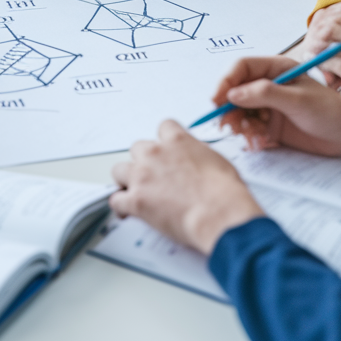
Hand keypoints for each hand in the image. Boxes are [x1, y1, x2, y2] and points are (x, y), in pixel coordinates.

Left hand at [110, 120, 263, 253]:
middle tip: (153, 174)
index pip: (163, 127)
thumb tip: (197, 159)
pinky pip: (115, 200)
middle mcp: (155, 154)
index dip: (164, 141)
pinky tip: (127, 212)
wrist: (219, 213)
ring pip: (119, 170)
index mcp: (177, 141)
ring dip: (126, 180)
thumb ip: (199, 154)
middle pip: (137, 148)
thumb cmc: (224, 191)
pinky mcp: (136, 200)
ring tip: (135, 191)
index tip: (166, 149)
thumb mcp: (217, 160)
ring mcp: (142, 176)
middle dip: (143, 161)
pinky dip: (121, 207)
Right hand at [216, 60, 340, 160]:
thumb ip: (265, 94)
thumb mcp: (298, 100)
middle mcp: (269, 84)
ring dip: (239, 124)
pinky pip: (249, 127)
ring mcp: (268, 105)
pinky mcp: (270, 124)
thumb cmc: (331, 111)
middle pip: (235, 91)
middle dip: (228, 108)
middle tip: (227, 125)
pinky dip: (249, 135)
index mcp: (276, 68)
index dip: (225, 82)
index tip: (217, 100)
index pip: (241, 68)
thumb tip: (234, 94)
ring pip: (239, 111)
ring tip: (249, 136)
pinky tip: (258, 142)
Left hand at [304, 3, 340, 98]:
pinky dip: (323, 68)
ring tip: (316, 62)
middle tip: (315, 49)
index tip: (322, 36)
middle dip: (319, 37)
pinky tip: (325, 75)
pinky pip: (330, 63)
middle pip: (331, 26)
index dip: (327, 24)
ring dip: (318, 53)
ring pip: (327, 44)